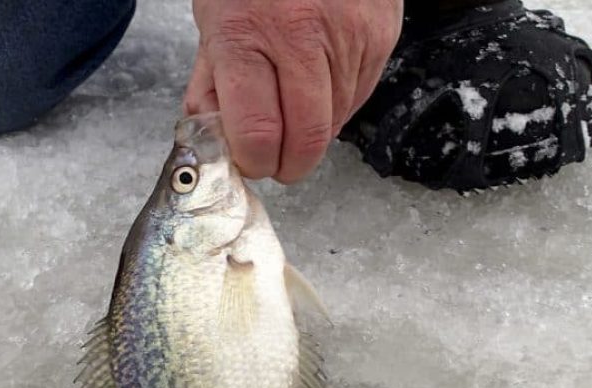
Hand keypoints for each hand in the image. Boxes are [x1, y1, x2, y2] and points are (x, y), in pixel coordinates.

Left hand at [184, 0, 401, 181]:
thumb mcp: (213, 18)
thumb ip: (210, 82)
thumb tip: (212, 135)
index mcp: (246, 35)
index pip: (256, 132)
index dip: (254, 161)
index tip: (250, 161)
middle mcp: (302, 38)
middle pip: (305, 139)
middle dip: (288, 164)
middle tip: (275, 162)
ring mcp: (349, 38)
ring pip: (336, 123)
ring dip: (312, 133)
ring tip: (291, 110)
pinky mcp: (380, 37)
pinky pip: (359, 96)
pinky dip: (337, 106)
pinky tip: (317, 86)